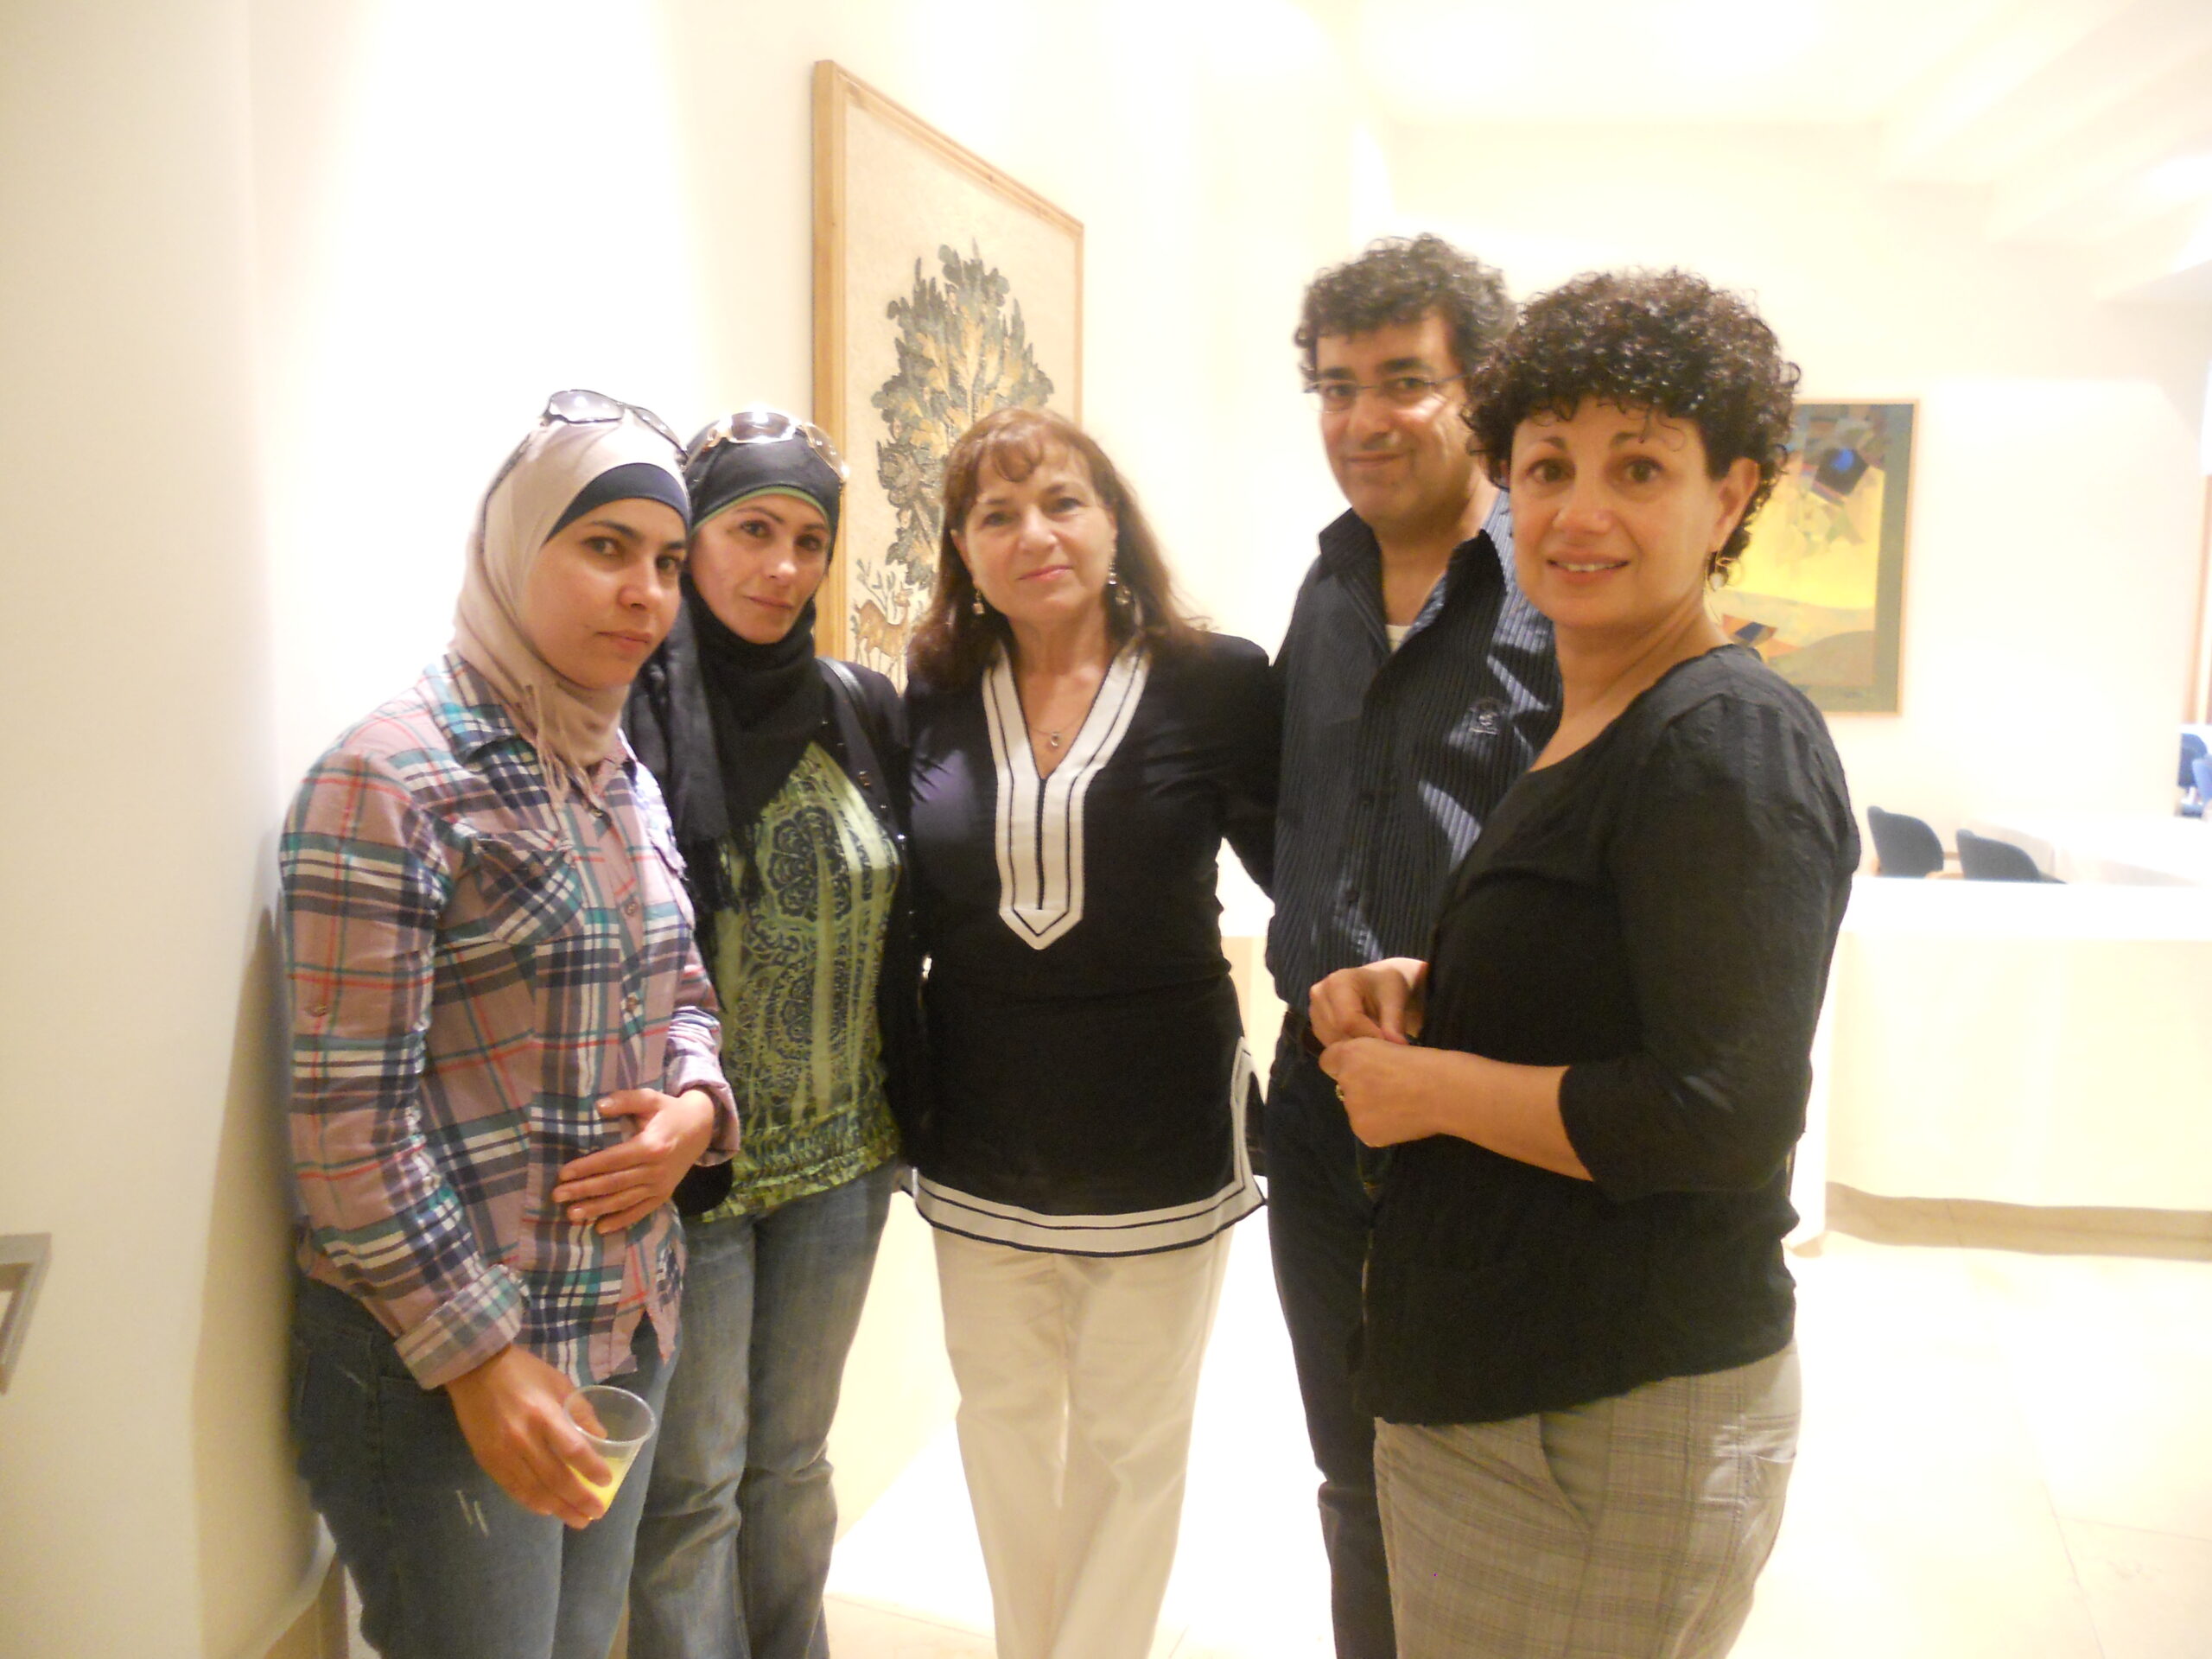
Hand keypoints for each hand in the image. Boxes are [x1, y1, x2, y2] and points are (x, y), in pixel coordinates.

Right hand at [445, 1345, 607, 1527]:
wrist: (474, 1370)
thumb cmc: (523, 1373)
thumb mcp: (558, 1383)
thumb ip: (580, 1411)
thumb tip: (602, 1438)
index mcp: (544, 1415)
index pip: (573, 1450)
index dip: (591, 1469)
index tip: (606, 1482)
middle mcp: (522, 1438)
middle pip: (555, 1478)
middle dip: (578, 1499)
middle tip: (595, 1513)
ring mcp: (502, 1452)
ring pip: (534, 1490)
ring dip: (558, 1508)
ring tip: (577, 1519)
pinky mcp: (487, 1460)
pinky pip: (513, 1489)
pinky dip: (532, 1502)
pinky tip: (547, 1509)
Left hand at [552, 1088, 716, 1233]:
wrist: (702, 1128)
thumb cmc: (670, 1112)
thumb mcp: (651, 1098)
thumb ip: (626, 1100)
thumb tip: (599, 1106)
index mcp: (652, 1146)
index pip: (613, 1159)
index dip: (587, 1167)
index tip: (563, 1174)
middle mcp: (656, 1170)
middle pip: (614, 1183)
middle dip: (584, 1190)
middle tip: (557, 1196)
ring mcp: (661, 1185)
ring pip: (624, 1200)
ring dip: (597, 1209)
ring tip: (572, 1214)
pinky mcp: (664, 1194)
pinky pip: (641, 1211)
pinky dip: (621, 1220)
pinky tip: (600, 1228)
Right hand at [1308, 958, 1426, 1046]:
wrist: (1376, 984)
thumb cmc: (1386, 987)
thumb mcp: (1395, 999)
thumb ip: (1394, 1023)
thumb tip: (1398, 1046)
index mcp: (1338, 982)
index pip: (1348, 1021)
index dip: (1369, 1036)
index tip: (1390, 1046)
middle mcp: (1319, 994)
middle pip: (1338, 1033)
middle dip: (1362, 1044)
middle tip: (1384, 1047)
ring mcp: (1314, 1010)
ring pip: (1332, 1042)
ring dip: (1354, 1048)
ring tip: (1374, 1041)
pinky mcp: (1315, 1024)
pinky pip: (1330, 1045)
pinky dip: (1347, 1048)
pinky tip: (1362, 1040)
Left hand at [1319, 1036, 1449, 1147]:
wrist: (1447, 1092)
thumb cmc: (1429, 1063)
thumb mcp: (1392, 1046)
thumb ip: (1367, 1057)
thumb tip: (1360, 1071)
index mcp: (1351, 1053)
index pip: (1330, 1060)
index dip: (1348, 1063)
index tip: (1367, 1067)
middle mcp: (1345, 1080)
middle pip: (1344, 1086)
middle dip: (1361, 1086)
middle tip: (1393, 1088)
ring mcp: (1354, 1109)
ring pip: (1356, 1108)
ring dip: (1371, 1107)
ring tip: (1402, 1104)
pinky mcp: (1365, 1132)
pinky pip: (1367, 1128)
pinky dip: (1381, 1126)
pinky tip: (1403, 1118)